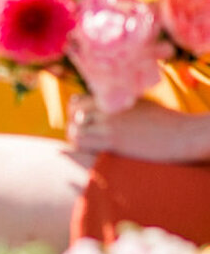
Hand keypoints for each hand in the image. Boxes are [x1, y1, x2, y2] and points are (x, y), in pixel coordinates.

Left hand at [66, 95, 208, 161]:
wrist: (182, 134)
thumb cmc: (166, 123)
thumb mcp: (140, 106)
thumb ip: (121, 107)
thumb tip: (111, 114)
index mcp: (113, 98)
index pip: (77, 101)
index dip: (75, 116)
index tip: (84, 127)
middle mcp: (107, 107)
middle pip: (72, 113)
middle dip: (73, 127)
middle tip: (85, 140)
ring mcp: (108, 122)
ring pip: (74, 129)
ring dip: (77, 140)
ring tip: (90, 150)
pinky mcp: (113, 139)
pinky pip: (83, 142)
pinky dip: (83, 149)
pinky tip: (96, 155)